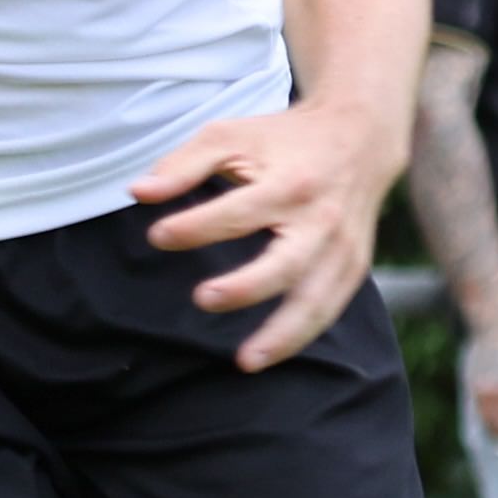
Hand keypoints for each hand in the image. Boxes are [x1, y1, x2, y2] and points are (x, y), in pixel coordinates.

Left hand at [134, 90, 406, 371]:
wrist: (360, 137)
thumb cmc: (284, 139)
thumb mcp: (232, 136)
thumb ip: (183, 165)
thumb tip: (137, 192)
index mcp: (289, 183)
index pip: (239, 212)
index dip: (195, 227)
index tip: (157, 236)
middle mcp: (320, 221)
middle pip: (286, 264)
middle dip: (246, 286)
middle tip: (202, 298)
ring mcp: (342, 249)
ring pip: (315, 302)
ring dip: (282, 336)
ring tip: (244, 361)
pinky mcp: (353, 268)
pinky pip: (328, 310)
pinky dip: (300, 337)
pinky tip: (266, 354)